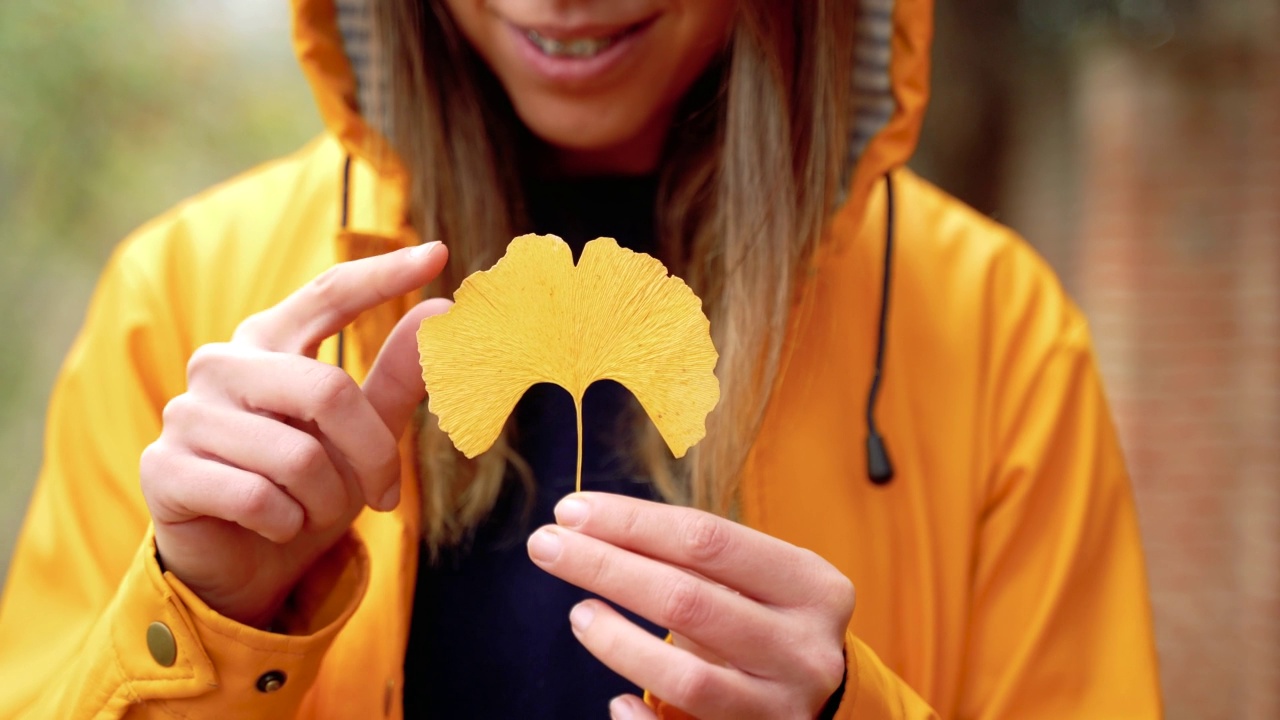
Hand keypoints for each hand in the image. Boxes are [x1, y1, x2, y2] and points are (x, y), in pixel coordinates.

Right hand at [140, 242, 449, 627]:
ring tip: (312, 510)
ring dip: (326, 500)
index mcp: (269, 340)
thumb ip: (396, 374)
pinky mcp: (163, 468)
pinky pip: (258, 498)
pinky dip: (286, 524)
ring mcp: (186, 413)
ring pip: (297, 457)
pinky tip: (274, 526)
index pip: (328, 293)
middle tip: (386, 494)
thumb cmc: (306, 486)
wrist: (243, 561)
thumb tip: (442, 307)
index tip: (438, 254)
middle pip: (327, 390)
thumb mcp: (362, 433)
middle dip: (371, 454)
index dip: (382, 276)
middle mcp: (222, 364)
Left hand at [527, 493, 854, 719]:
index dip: (632, 522)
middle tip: (547, 545)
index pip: (707, 540)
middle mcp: (805, 649)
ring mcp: (783, 709)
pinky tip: (617, 700)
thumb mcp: (761, 581)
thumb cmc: (774, 622)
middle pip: (687, 600)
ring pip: (686, 679)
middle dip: (606, 567)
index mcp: (812, 587)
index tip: (571, 511)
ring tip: (579, 614)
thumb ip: (695, 557)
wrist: (833, 705)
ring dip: (619, 642)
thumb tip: (588, 524)